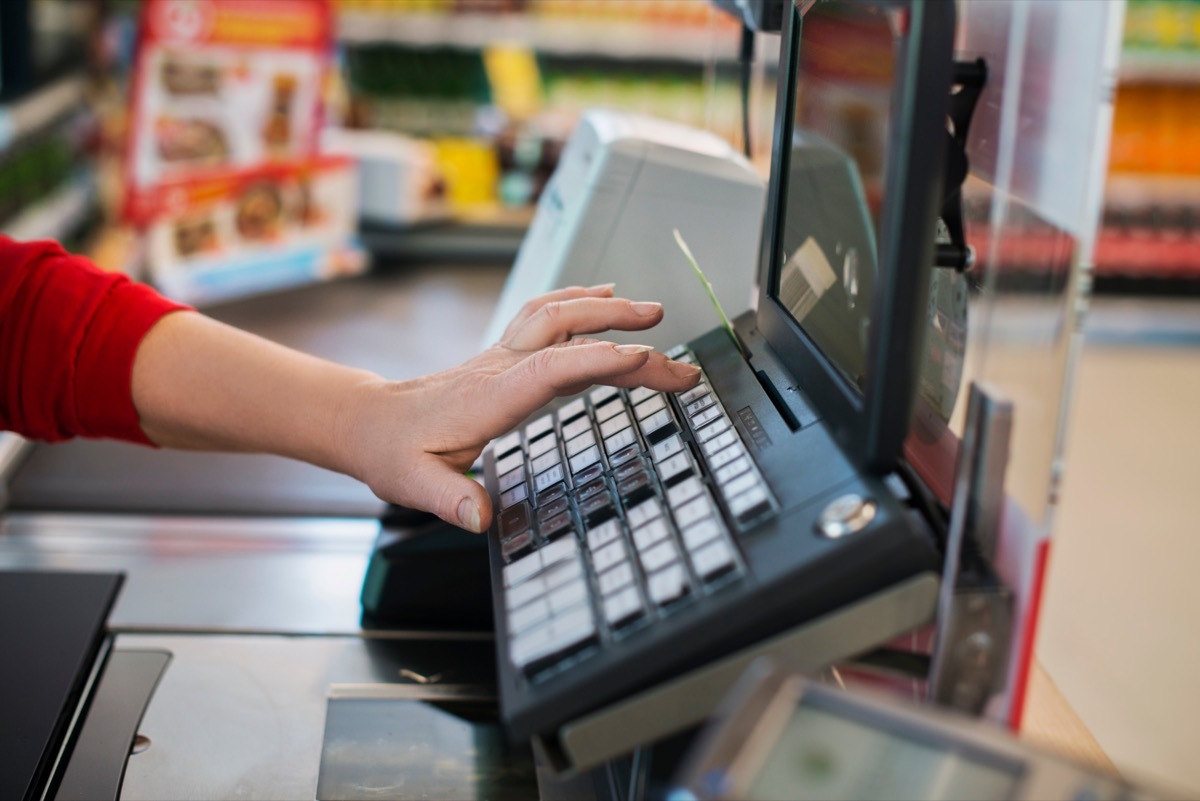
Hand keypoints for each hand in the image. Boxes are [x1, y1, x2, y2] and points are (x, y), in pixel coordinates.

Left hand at [338, 284, 701, 531]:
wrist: (369, 421)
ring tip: (649, 311)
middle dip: (622, 332)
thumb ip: (448, 498)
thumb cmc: (393, 452)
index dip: (600, 361)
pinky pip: (546, 315)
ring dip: (605, 308)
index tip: (644, 361)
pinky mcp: (504, 355)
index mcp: (489, 396)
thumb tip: (480, 518)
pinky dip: (580, 302)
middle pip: (566, 331)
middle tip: (672, 355)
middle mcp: (500, 366)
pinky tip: (601, 299)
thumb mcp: (414, 484)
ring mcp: (502, 355)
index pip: (552, 368)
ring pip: (558, 314)